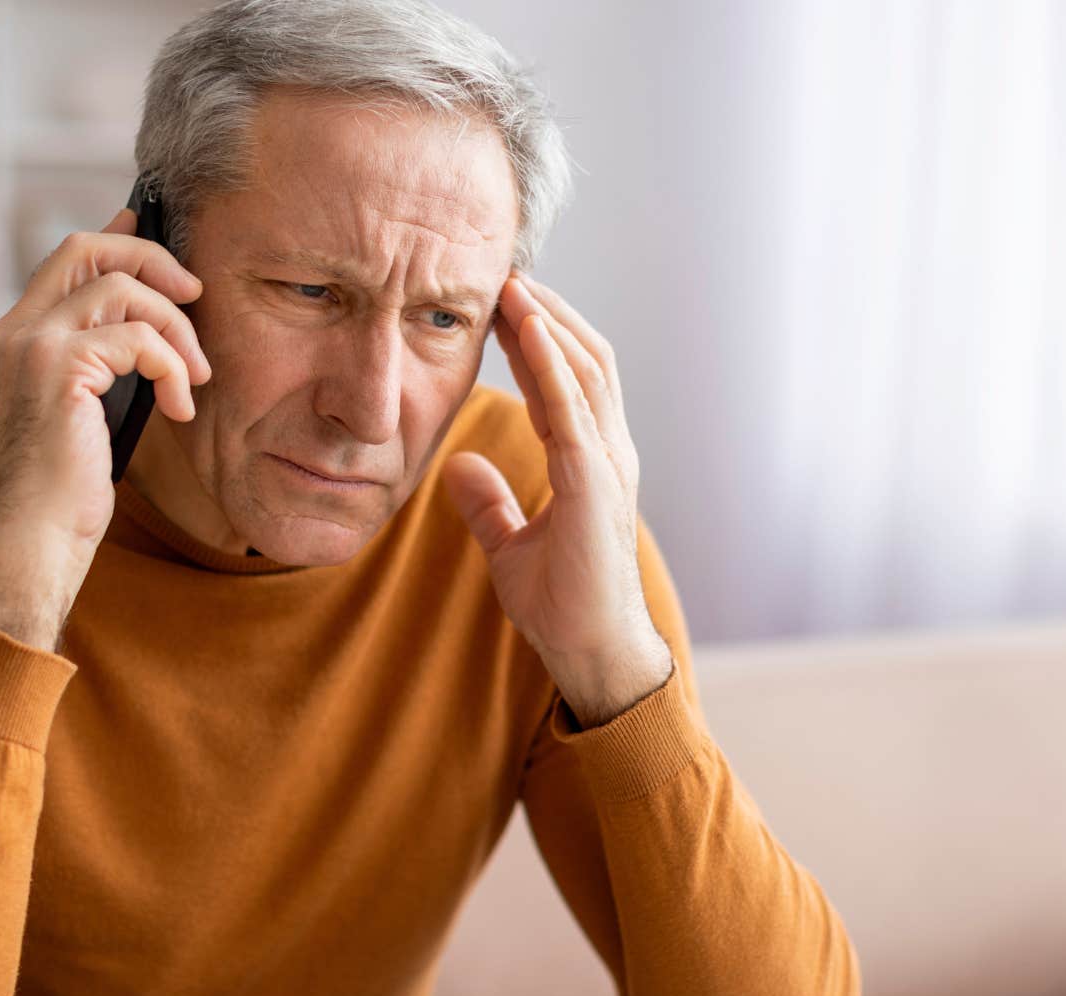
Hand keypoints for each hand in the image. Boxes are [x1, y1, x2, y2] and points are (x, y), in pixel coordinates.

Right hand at [0, 210, 210, 644]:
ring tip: (196, 376)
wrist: (37, 540)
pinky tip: (181, 407)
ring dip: (175, 329)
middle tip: (195, 292)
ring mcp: (30, 347)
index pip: (60, 263)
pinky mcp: (60, 368)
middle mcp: (10, 336)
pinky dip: (173, 367)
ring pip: (121, 289)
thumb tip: (141, 327)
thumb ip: (97, 366)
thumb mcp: (81, 415)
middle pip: (84, 250)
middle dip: (150, 259)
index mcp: (9, 343)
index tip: (143, 223)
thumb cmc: (63, 494)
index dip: (110, 238)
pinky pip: (139, 339)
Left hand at [442, 273, 672, 726]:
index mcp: (591, 460)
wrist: (591, 652)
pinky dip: (550, 363)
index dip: (538, 337)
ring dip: (549, 322)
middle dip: (547, 313)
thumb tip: (455, 466)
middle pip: (584, 359)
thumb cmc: (563, 605)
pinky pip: (572, 408)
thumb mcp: (510, 546)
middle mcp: (609, 451)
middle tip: (506, 272)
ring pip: (585, 370)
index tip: (503, 301)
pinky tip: (528, 329)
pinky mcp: (594, 483)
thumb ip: (488, 503)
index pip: (567, 379)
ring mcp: (608, 463)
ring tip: (514, 283)